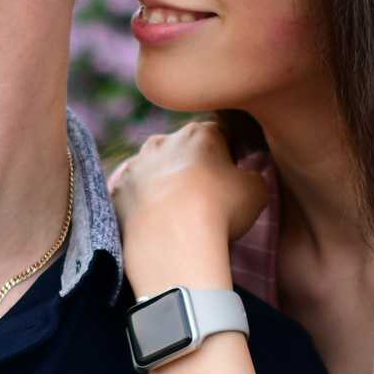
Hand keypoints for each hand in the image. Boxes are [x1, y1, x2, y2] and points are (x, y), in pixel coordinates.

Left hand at [107, 121, 268, 296]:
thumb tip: (244, 179)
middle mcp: (162, 141)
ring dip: (163, 188)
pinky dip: (141, 209)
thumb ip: (252, 177)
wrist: (172, 240)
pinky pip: (132, 197)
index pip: (218, 138)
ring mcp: (134, 166)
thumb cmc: (220, 210)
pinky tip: (154, 227)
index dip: (226, 160)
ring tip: (177, 219)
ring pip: (152, 173)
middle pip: (181, 153)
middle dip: (190, 171)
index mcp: (200, 133)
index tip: (229, 183)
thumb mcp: (257, 191)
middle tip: (203, 204)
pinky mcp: (116, 192)